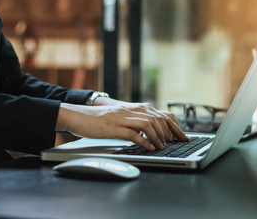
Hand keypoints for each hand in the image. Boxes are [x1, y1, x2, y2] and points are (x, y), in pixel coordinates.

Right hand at [56, 101, 188, 150]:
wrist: (76, 116)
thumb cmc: (96, 120)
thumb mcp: (118, 118)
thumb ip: (132, 122)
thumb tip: (146, 133)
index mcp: (131, 109)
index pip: (158, 113)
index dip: (171, 124)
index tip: (179, 135)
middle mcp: (129, 111)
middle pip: (156, 118)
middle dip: (169, 131)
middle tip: (174, 142)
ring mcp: (121, 118)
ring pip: (147, 124)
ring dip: (157, 136)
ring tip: (161, 146)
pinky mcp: (113, 128)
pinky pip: (132, 134)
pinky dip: (143, 142)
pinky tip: (148, 148)